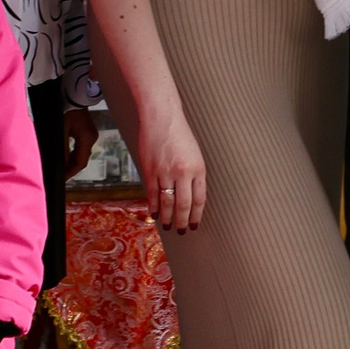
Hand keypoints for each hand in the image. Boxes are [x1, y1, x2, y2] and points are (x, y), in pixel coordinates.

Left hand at [62, 105, 97, 177]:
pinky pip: (81, 147)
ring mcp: (91, 134)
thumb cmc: (66, 108)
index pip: (80, 162)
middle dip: (70, 169)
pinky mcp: (87, 131)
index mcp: (87, 138)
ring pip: (81, 154)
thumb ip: (62, 148)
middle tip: (59, 176)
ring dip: (71, 162)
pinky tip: (65, 157)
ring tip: (60, 168)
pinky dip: (73, 154)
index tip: (61, 179)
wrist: (73, 93)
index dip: (71, 172)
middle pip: (82, 159)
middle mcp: (92, 138)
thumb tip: (60, 165)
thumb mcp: (61, 129)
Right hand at [137, 106, 205, 233]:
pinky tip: (156, 214)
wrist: (161, 117)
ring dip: (168, 217)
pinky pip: (152, 194)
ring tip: (168, 226)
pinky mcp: (150, 171)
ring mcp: (165, 172)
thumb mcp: (194, 154)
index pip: (199, 199)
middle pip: (184, 205)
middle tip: (181, 231)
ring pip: (167, 202)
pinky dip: (154, 207)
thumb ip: (192, 174)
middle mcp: (183, 172)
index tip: (194, 225)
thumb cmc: (179, 134)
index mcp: (198, 168)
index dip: (196, 215)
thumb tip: (188, 195)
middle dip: (182, 221)